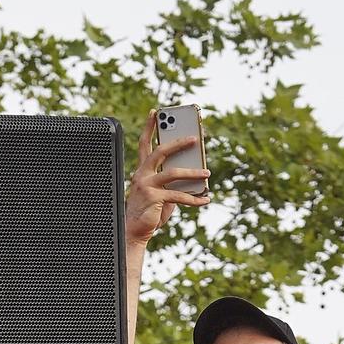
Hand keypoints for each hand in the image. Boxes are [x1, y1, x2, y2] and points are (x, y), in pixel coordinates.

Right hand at [126, 109, 210, 245]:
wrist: (136, 231)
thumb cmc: (151, 210)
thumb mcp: (164, 191)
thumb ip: (175, 179)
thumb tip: (197, 171)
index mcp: (142, 170)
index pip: (145, 143)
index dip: (150, 127)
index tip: (156, 112)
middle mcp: (141, 174)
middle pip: (160, 151)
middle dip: (177, 143)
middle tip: (194, 138)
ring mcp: (146, 186)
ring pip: (172, 172)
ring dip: (193, 173)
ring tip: (207, 174)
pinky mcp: (154, 198)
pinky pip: (178, 195)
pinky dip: (194, 198)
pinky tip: (205, 199)